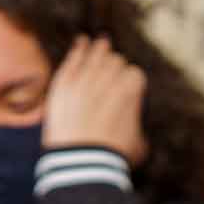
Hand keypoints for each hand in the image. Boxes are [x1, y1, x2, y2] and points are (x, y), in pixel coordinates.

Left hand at [43, 36, 148, 166]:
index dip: (130, 81)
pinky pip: (73, 60)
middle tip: (113, 71)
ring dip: (100, 49)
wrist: (83, 162)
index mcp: (133, 87)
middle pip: (115, 61)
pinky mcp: (65, 83)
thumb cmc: (114, 155)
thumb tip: (137, 124)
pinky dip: (79, 49)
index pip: (134, 73)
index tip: (126, 87)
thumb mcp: (139, 141)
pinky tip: (82, 41)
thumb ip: (137, 123)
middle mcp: (110, 77)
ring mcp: (86, 78)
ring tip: (102, 42)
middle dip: (115, 66)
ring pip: (95, 56)